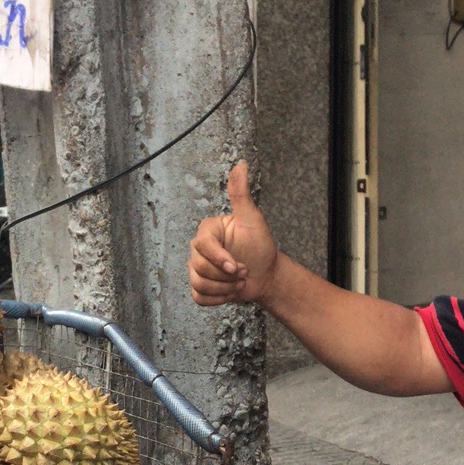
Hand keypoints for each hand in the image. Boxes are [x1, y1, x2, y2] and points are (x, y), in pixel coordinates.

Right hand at [189, 159, 278, 306]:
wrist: (266, 274)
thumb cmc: (260, 246)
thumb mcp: (252, 220)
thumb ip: (241, 194)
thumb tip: (241, 165)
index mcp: (208, 231)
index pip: (202, 246)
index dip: (219, 259)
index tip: (237, 266)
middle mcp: (198, 249)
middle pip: (199, 268)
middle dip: (226, 276)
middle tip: (244, 272)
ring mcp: (197, 268)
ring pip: (199, 284)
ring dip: (225, 289)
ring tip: (239, 282)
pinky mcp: (200, 287)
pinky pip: (199, 297)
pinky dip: (217, 299)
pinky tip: (230, 292)